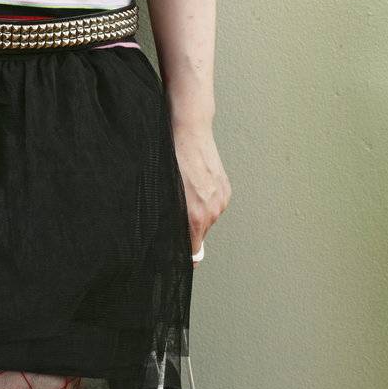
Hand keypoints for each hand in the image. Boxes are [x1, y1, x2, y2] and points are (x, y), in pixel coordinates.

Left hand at [169, 120, 230, 263]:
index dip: (184, 256)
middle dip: (186, 229)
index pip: (193, 252)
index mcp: (195, 217)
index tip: (177, 257)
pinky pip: (214, 205)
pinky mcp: (225, 189)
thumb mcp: (162, 193)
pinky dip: (204, 201)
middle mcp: (212, 212)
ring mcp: (221, 200)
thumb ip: (168, 219)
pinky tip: (193, 186)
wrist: (189, 131)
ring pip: (207, 219)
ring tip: (183, 193)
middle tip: (173, 213)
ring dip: (195, 213)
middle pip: (199, 235)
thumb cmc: (169, 160)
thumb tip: (168, 237)